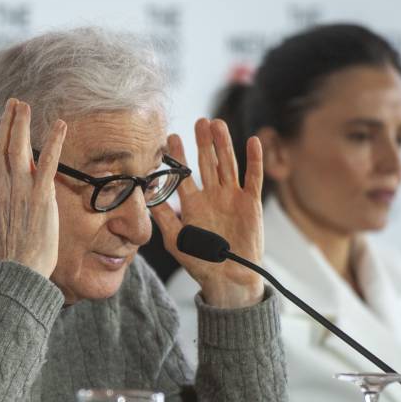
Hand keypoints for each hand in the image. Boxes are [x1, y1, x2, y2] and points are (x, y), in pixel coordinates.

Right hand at [0, 98, 66, 277]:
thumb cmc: (15, 253)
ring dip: (22, 124)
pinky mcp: (40, 197)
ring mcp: (20, 192)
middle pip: (1, 147)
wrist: (20, 271)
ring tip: (26, 105)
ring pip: (17, 149)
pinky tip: (61, 126)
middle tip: (15, 102)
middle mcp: (3, 189)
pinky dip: (53, 142)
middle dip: (7, 122)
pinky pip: (47, 163)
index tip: (3, 120)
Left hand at [151, 118, 264, 307]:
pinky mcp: (250, 203)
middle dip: (203, 143)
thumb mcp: (176, 240)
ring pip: (228, 165)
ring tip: (218, 124)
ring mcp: (232, 197)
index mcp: (193, 203)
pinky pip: (253, 178)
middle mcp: (212, 196)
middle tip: (199, 121)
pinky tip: (252, 141)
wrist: (228, 279)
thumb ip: (163, 217)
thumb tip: (146, 195)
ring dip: (224, 144)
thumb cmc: (200, 263)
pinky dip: (254, 160)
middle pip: (207, 163)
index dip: (178, 156)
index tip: (170, 137)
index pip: (184, 174)